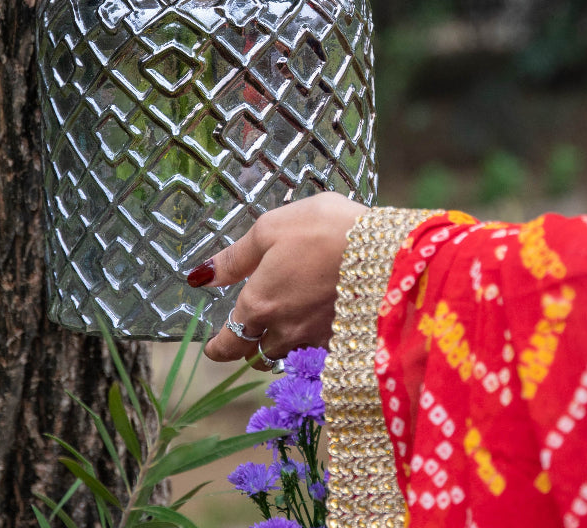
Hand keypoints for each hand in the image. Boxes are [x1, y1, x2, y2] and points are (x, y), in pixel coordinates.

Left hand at [189, 191, 365, 365]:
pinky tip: (319, 329)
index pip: (229, 345)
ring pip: (289, 358)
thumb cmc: (321, 229)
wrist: (385, 247)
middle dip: (249, 347)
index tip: (213, 348)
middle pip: (258, 356)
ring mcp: (318, 341)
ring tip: (283, 330)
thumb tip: (201, 276)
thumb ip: (235, 258)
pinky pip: (320, 356)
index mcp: (259, 305)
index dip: (218, 349)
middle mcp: (285, 332)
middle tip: (249, 331)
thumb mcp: (269, 230)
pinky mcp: (347, 341)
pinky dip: (313, 348)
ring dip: (280, 350)